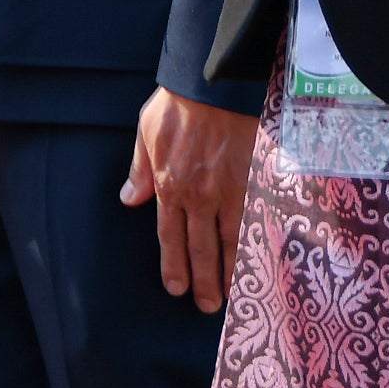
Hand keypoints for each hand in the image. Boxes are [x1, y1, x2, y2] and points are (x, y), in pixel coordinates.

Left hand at [119, 88, 256, 313]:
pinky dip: (255, 243)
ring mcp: (228, 189)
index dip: (174, 265)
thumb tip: (130, 199)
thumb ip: (140, 170)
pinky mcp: (252, 179)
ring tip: (232, 294)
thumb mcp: (145, 133)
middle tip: (206, 306)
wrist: (213, 82)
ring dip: (230, 270)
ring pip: (230, 240)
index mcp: (169, 186)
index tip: (176, 288)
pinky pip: (254, 219)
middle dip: (203, 280)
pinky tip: (259, 260)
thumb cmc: (178, 103)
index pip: (171, 237)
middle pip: (201, 248)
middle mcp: (198, 196)